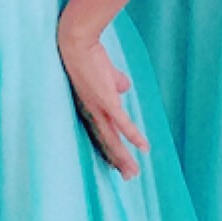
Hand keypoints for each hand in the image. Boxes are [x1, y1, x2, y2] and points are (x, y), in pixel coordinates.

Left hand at [58, 17, 143, 179]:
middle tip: (128, 178)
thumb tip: (125, 87)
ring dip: (124, 157)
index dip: (110, 149)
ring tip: (132, 173)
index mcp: (90, 108)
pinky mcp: (106, 100)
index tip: (119, 163)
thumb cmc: (88, 56)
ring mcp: (98, 108)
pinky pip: (122, 123)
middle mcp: (91, 112)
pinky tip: (144, 148)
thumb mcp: (105, 73)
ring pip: (112, 139)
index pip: (101, 134)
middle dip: (118, 161)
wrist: (77, 42)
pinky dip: (133, 136)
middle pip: (106, 142)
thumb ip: (115, 82)